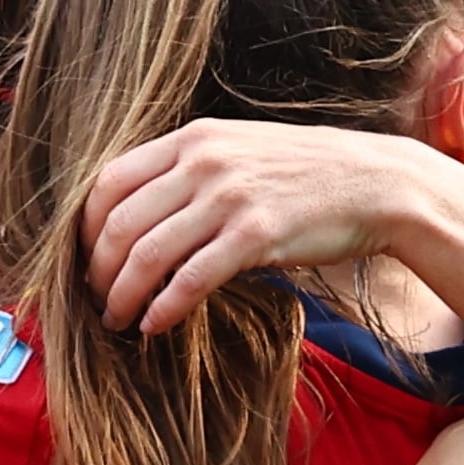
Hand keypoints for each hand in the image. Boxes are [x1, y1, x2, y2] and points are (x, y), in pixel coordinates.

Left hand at [89, 118, 458, 337]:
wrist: (377, 183)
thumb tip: (142, 218)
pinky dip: (164, 308)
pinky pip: (191, 279)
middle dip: (97, 270)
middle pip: (118, 221)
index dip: (86, 227)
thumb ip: (191, 173)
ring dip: (123, 295)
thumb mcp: (241, 152)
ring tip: (118, 320)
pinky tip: (156, 325)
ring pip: (146, 253)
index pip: (109, 180)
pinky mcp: (257, 235)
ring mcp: (230, 197)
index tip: (87, 259)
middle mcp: (204, 161)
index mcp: (193, 139)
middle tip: (98, 300)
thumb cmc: (306, 176)